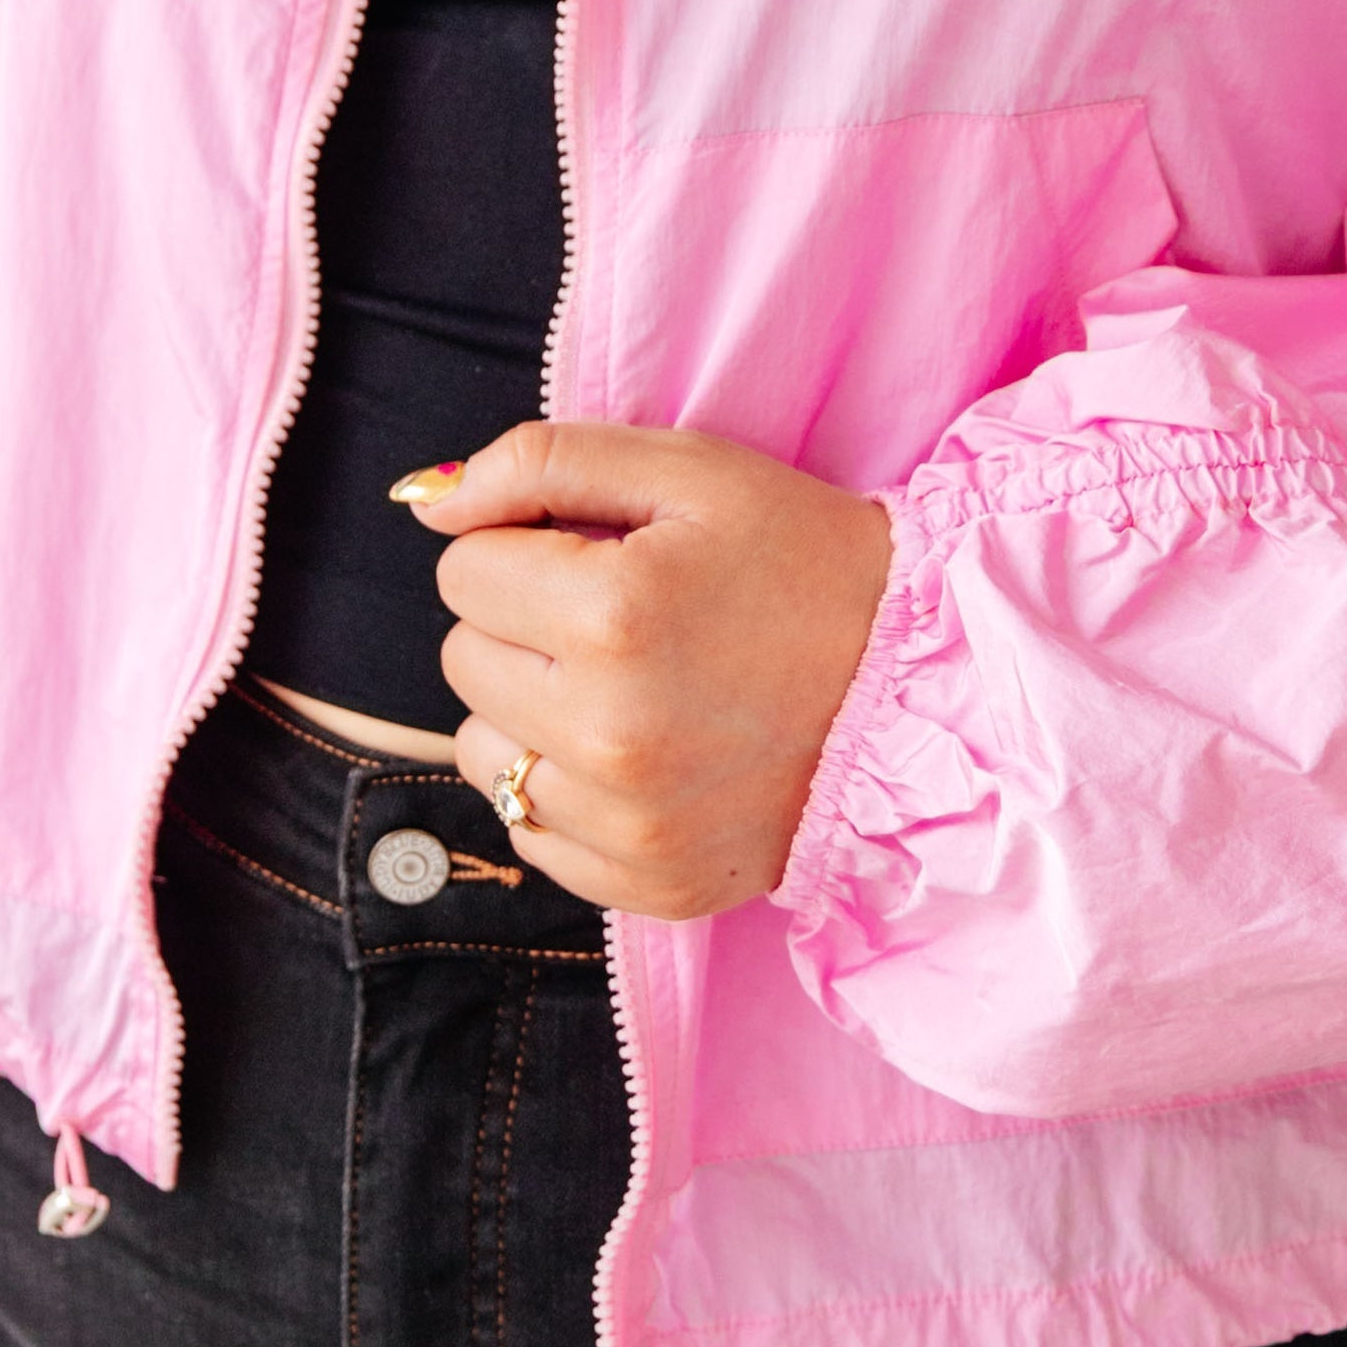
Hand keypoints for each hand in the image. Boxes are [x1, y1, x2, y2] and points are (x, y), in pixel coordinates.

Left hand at [401, 418, 892, 921]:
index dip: (526, 549)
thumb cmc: (802, 558)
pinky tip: (647, 754)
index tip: (599, 555)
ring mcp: (628, 824)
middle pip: (465, 659)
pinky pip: (532, 831)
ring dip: (534, 712)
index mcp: (612, 615)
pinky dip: (569, 790)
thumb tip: (425, 498)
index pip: (463, 571)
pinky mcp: (649, 884)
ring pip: (483, 753)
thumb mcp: (689, 469)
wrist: (921, 684)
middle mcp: (608, 732)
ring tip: (631, 688)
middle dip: (524, 626)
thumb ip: (540, 461)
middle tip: (623, 620)